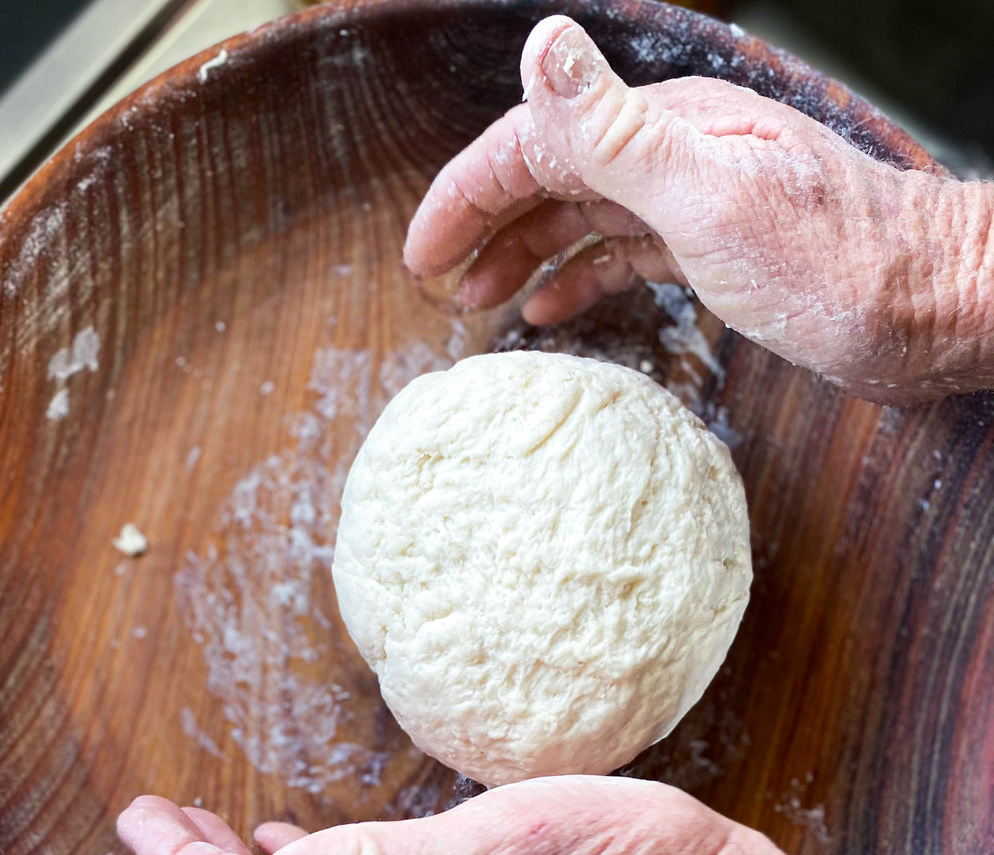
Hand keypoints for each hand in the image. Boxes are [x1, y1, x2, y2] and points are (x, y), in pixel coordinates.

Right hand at [404, 16, 993, 402]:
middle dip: (483, 225)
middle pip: (548, 178)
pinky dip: (576, 278)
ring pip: (579, 221)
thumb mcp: (709, 193)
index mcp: (661, 131)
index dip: (466, 195)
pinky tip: (550, 310)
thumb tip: (538, 46)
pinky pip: (620, 256)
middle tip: (434, 280)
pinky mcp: (712, 252)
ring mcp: (691, 203)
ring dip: (523, 256)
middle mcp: (670, 156)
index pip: (533, 145)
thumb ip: (616, 130)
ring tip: (477, 302)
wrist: (930, 308)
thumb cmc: (831, 260)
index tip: (421, 253)